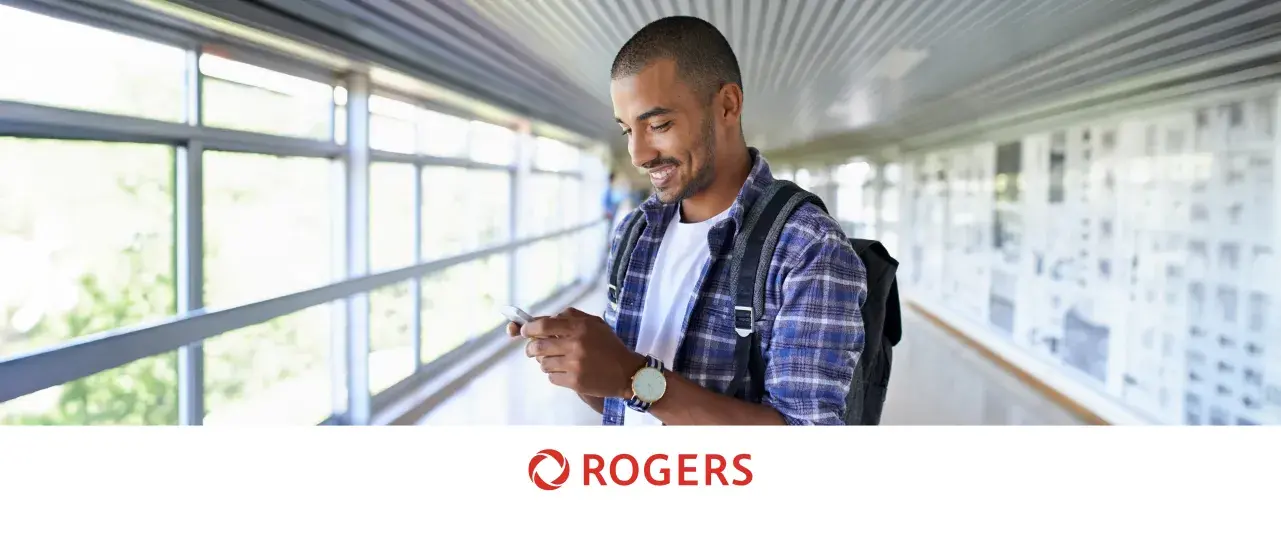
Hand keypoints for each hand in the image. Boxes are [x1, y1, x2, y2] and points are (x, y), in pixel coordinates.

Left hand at [521, 307, 643, 398]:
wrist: (626, 372)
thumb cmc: (609, 346)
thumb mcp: (594, 323)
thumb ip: (570, 317)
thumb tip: (544, 319)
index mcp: (579, 327)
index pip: (544, 325)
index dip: (528, 328)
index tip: (523, 330)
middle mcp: (576, 344)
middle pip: (538, 346)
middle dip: (531, 348)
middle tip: (532, 350)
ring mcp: (574, 364)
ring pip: (543, 363)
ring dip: (545, 362)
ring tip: (556, 361)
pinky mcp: (575, 382)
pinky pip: (551, 377)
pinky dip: (554, 375)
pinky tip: (566, 372)